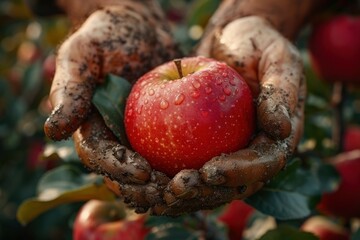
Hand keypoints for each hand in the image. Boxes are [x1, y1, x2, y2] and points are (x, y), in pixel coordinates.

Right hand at [44, 1, 178, 212]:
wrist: (140, 29)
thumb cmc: (108, 37)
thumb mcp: (83, 54)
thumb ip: (70, 89)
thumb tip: (52, 130)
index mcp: (92, 129)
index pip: (100, 157)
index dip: (118, 169)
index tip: (143, 172)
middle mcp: (116, 140)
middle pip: (125, 177)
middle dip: (146, 189)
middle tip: (171, 190)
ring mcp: (141, 140)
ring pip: (152, 175)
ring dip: (169, 187)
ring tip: (191, 187)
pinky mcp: (166, 134)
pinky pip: (176, 157)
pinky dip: (188, 169)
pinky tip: (205, 175)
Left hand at [158, 16, 305, 214]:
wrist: (232, 40)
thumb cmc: (257, 45)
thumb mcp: (277, 59)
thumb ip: (279, 92)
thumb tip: (281, 130)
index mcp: (276, 139)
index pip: (262, 164)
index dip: (238, 172)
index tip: (210, 170)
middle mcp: (253, 152)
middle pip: (232, 185)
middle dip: (204, 192)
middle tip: (175, 188)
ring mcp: (227, 152)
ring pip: (207, 185)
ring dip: (183, 196)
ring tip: (157, 195)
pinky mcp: (204, 147)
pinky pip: (188, 167)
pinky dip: (168, 179)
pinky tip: (147, 182)